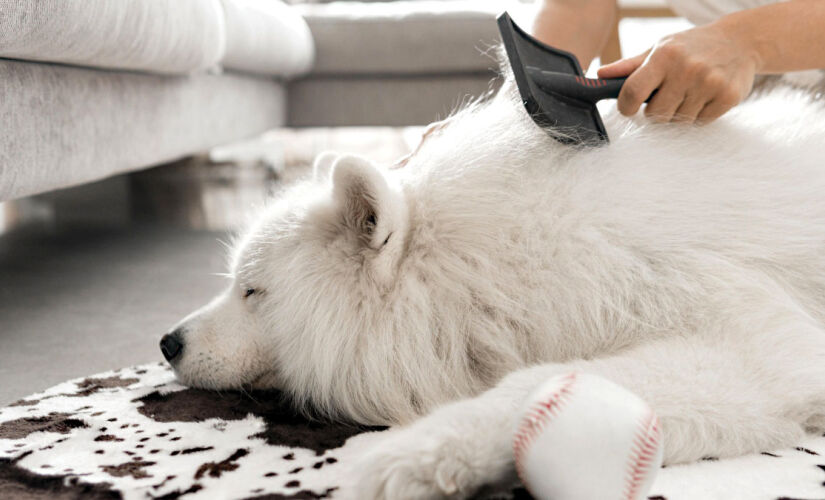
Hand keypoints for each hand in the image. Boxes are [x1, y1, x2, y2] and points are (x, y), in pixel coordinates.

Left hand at [598, 22, 760, 123]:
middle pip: (655, 115)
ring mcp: (709, 83)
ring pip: (678, 121)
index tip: (629, 109)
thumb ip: (629, 66)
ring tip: (689, 92)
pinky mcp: (727, 97)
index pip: (633, 92)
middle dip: (657, 110)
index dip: (626, 107)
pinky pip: (700, 123)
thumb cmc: (690, 47)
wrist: (740, 41)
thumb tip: (599, 75)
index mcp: (664, 56)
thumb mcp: (659, 48)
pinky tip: (705, 96)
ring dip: (679, 113)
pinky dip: (699, 115)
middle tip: (668, 95)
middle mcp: (686, 69)